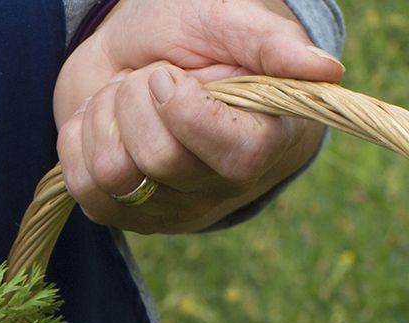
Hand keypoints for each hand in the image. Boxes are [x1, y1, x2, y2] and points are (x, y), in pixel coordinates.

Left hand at [55, 0, 343, 232]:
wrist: (128, 51)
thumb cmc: (187, 35)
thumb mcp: (228, 20)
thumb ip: (273, 44)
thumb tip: (328, 70)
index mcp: (264, 139)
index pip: (235, 155)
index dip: (187, 110)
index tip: (171, 76)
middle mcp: (221, 186)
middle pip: (160, 160)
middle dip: (137, 99)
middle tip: (149, 77)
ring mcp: (169, 209)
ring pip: (115, 176)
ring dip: (106, 117)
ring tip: (125, 97)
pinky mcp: (122, 215)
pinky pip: (83, 187)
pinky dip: (80, 140)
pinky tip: (104, 123)